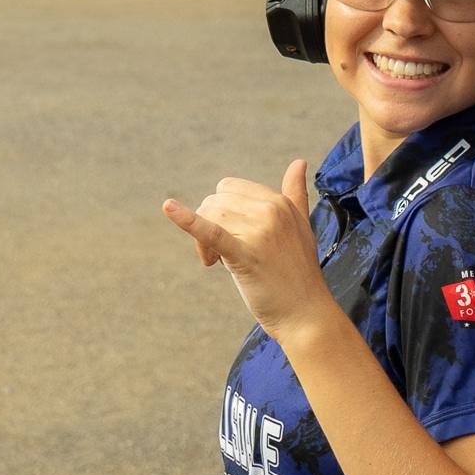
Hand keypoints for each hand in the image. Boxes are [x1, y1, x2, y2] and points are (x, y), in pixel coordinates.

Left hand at [163, 160, 329, 337]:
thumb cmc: (299, 272)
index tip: (232, 237)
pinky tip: (169, 208)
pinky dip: (187, 220)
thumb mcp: (301, 226)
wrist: (306, 313)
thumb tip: (299, 161)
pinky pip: (211, 232)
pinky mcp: (246, 256)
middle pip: (215, 201)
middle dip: (209, 225)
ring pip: (209, 217)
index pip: (229, 189)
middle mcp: (271, 211)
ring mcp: (260, 232)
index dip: (222, 212)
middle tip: (220, 257)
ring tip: (217, 263)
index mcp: (281, 202)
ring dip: (203, 242)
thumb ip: (296, 193)